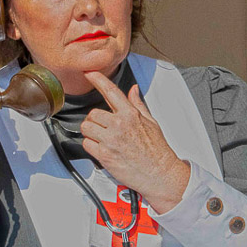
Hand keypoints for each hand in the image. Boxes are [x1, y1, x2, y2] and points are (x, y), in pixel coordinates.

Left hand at [80, 71, 189, 212]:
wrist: (160, 173)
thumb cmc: (157, 150)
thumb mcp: (151, 122)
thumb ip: (138, 105)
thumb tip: (133, 90)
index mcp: (131, 114)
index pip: (111, 91)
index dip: (97, 79)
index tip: (89, 72)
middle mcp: (119, 125)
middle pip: (92, 113)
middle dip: (95, 121)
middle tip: (104, 128)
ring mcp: (111, 140)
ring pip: (86, 128)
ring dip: (91, 133)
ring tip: (102, 139)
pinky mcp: (104, 155)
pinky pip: (86, 144)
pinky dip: (91, 146)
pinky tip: (102, 149)